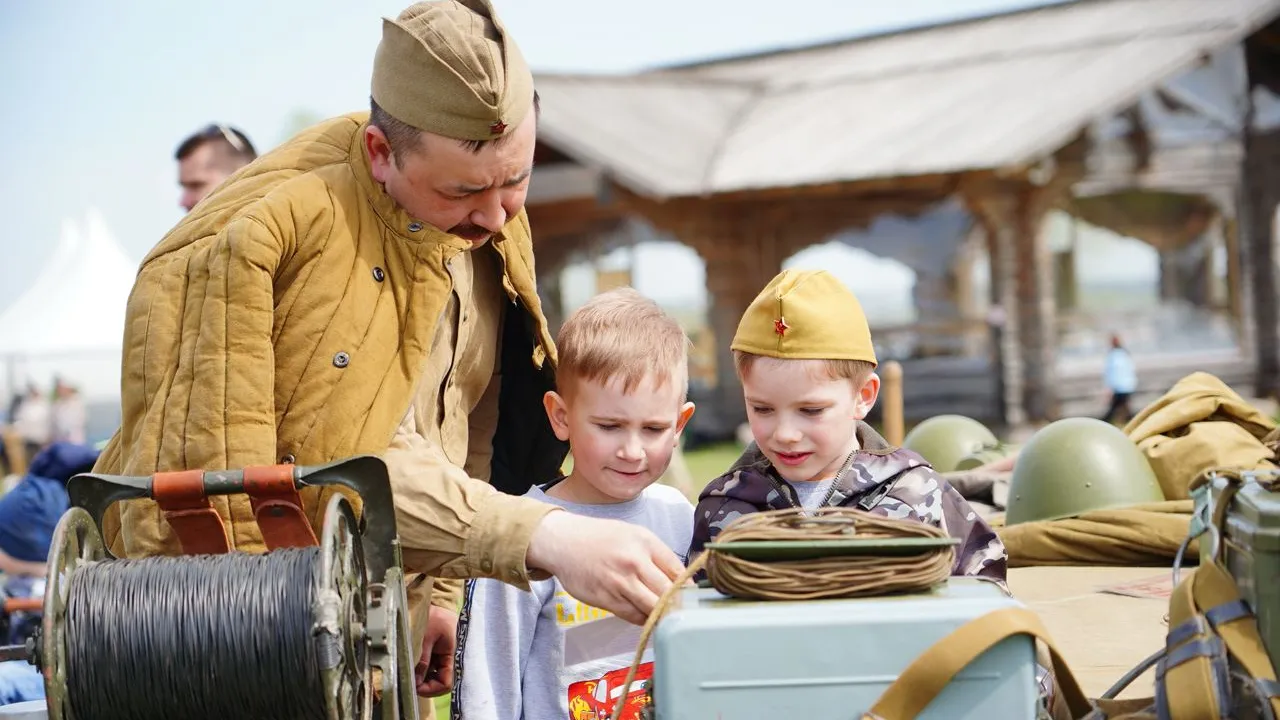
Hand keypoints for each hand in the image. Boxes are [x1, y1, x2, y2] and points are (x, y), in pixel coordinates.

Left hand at [414, 605, 457, 696]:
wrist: (437, 602)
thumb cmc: (436, 616)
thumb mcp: (427, 637)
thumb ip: (422, 659)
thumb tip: (415, 681)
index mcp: (452, 657)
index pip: (446, 683)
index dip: (431, 689)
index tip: (415, 687)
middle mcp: (448, 661)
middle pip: (438, 682)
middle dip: (424, 684)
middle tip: (408, 680)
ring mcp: (441, 658)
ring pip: (432, 676)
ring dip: (420, 677)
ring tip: (408, 671)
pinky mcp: (434, 654)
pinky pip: (428, 668)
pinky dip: (419, 669)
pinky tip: (411, 665)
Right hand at [525, 511, 684, 624]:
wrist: (563, 542)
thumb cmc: (601, 538)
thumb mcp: (634, 535)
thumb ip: (658, 556)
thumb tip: (683, 581)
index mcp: (646, 543)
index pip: (678, 571)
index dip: (689, 588)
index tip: (692, 598)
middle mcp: (634, 562)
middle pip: (668, 593)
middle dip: (678, 606)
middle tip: (684, 614)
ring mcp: (619, 582)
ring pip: (652, 608)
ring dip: (661, 616)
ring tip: (667, 619)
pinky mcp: (605, 598)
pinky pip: (632, 615)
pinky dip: (642, 619)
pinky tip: (644, 616)